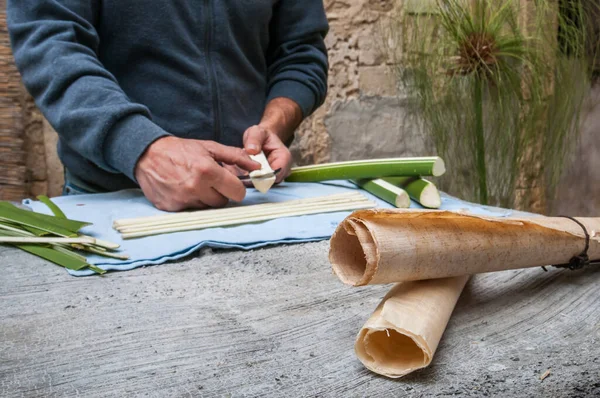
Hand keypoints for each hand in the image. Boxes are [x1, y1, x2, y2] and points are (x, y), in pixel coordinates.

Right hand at [135, 136, 259, 210]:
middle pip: (222, 203)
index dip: (236, 188)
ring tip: (194, 183)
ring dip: (204, 198)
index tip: (231, 183)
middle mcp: (195, 188)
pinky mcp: (170, 208)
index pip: (237, 193)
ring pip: (206, 208)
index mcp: (208, 172)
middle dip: (219, 193)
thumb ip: (236, 157)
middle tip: (209, 181)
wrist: (147, 154)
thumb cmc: (181, 150)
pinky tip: (182, 188)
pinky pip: (190, 210)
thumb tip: (257, 166)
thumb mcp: (210, 147)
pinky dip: (189, 202)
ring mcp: (182, 200)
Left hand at [243, 125, 292, 182]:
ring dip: (253, 180)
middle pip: (271, 181)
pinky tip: (244, 175)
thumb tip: (251, 150)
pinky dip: (251, 181)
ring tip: (242, 172)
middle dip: (256, 179)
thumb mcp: (256, 132)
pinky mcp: (268, 180)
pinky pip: (259, 185)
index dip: (264, 175)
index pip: (277, 172)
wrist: (263, 140)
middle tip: (242, 173)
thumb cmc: (261, 136)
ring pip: (265, 185)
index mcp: (284, 157)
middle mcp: (283, 170)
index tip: (249, 172)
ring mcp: (277, 177)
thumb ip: (254, 139)